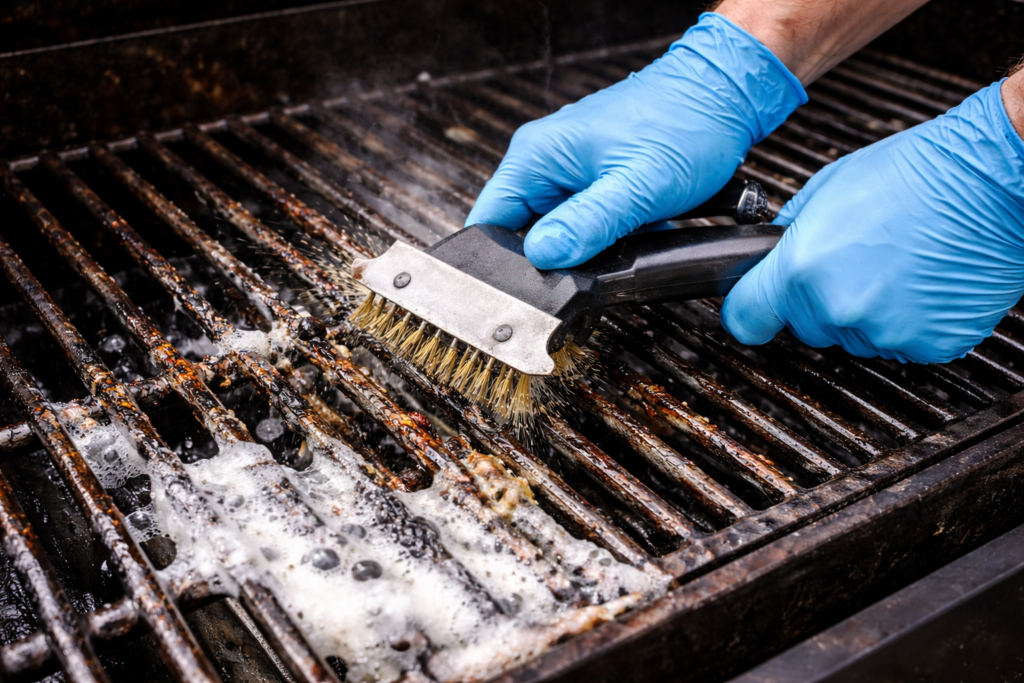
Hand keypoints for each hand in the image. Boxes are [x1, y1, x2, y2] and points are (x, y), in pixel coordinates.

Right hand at [465, 12, 805, 269]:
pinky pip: (582, 221)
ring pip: (556, 231)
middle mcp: (545, 160)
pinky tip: (630, 237)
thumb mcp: (637, 185)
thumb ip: (587, 223)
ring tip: (616, 246)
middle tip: (583, 274)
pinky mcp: (593, 178)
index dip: (496, 263)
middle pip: (520, 233)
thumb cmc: (687, 123)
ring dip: (581, 249)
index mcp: (537, 156)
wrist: (724, 94)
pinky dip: (603, 237)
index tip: (521, 292)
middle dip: (549, 261)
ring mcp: (569, 169)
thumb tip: (544, 254)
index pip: (488, 220)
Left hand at [721, 81, 1023, 363]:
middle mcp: (838, 307)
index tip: (756, 306)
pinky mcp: (928, 346)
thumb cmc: (919, 172)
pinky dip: (911, 320)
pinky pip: (902, 343)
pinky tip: (925, 280)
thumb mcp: (828, 187)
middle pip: (806, 324)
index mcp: (802, 268)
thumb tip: (773, 254)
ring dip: (869, 309)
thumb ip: (792, 232)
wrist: (993, 178)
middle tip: (858, 258)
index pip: (745, 318)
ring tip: (899, 262)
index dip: (751, 309)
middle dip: (822, 298)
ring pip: (855, 335)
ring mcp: (884, 333)